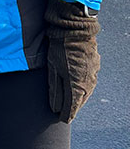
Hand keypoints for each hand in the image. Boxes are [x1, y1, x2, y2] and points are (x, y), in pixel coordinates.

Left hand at [44, 0, 99, 122]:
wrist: (75, 28)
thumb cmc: (60, 47)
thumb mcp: (53, 68)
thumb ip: (54, 89)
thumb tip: (55, 107)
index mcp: (78, 86)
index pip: (72, 107)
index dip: (67, 114)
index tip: (62, 120)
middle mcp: (89, 82)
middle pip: (81, 100)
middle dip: (73, 107)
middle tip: (66, 113)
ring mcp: (94, 74)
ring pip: (86, 91)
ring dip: (79, 97)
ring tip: (72, 102)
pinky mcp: (95, 65)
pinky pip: (90, 81)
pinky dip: (83, 87)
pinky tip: (78, 86)